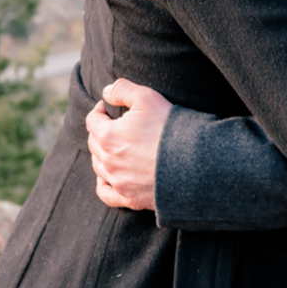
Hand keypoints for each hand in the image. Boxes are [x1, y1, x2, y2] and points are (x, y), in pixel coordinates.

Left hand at [85, 78, 172, 210]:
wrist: (193, 164)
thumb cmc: (169, 129)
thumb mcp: (147, 97)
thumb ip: (122, 89)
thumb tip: (106, 92)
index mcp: (108, 136)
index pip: (92, 120)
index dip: (99, 110)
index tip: (109, 108)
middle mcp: (108, 161)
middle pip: (93, 143)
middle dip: (100, 131)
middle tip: (114, 125)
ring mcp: (118, 182)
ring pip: (98, 166)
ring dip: (102, 154)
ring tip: (114, 147)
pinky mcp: (129, 198)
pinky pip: (105, 194)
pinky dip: (103, 184)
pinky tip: (108, 177)